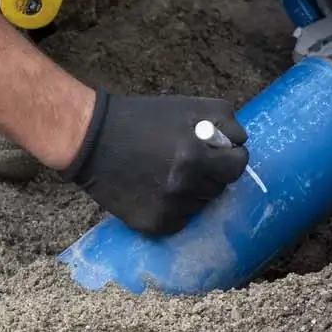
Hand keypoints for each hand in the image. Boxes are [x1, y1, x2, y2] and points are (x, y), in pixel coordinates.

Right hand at [67, 90, 248, 234]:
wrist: (92, 140)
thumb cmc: (143, 119)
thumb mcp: (188, 107)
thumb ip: (225, 123)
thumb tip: (239, 145)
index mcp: (195, 154)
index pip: (239, 165)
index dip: (230, 156)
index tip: (217, 152)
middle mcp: (184, 185)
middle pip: (221, 187)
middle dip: (210, 173)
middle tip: (189, 160)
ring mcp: (169, 208)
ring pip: (201, 204)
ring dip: (192, 191)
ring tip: (166, 172)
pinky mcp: (155, 225)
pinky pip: (181, 219)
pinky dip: (174, 208)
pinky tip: (155, 190)